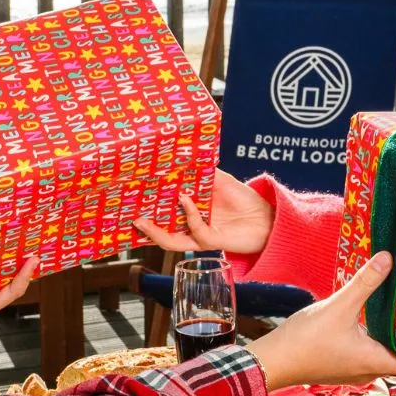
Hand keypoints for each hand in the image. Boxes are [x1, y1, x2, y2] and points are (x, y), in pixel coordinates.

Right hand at [134, 170, 273, 255]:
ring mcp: (201, 236)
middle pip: (162, 231)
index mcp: (191, 213)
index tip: (133, 198)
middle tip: (127, 213)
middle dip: (144, 226)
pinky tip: (186, 199)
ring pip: (171, 241)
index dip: (149, 209)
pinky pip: (196, 230)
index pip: (164, 215)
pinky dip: (189, 214)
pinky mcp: (213, 241)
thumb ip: (202, 171)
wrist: (268, 217)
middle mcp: (192, 227)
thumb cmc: (245, 200)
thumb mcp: (219, 179)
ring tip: (140, 221)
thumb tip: (181, 154)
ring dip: (155, 231)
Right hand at [244, 252, 395, 389]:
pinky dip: (378, 336)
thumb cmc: (304, 342)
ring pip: (386, 353)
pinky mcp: (342, 363)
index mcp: (377, 361)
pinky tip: (376, 316)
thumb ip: (364, 283)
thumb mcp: (338, 307)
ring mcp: (355, 368)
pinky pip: (369, 350)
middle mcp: (370, 370)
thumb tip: (388, 258)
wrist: (271, 361)